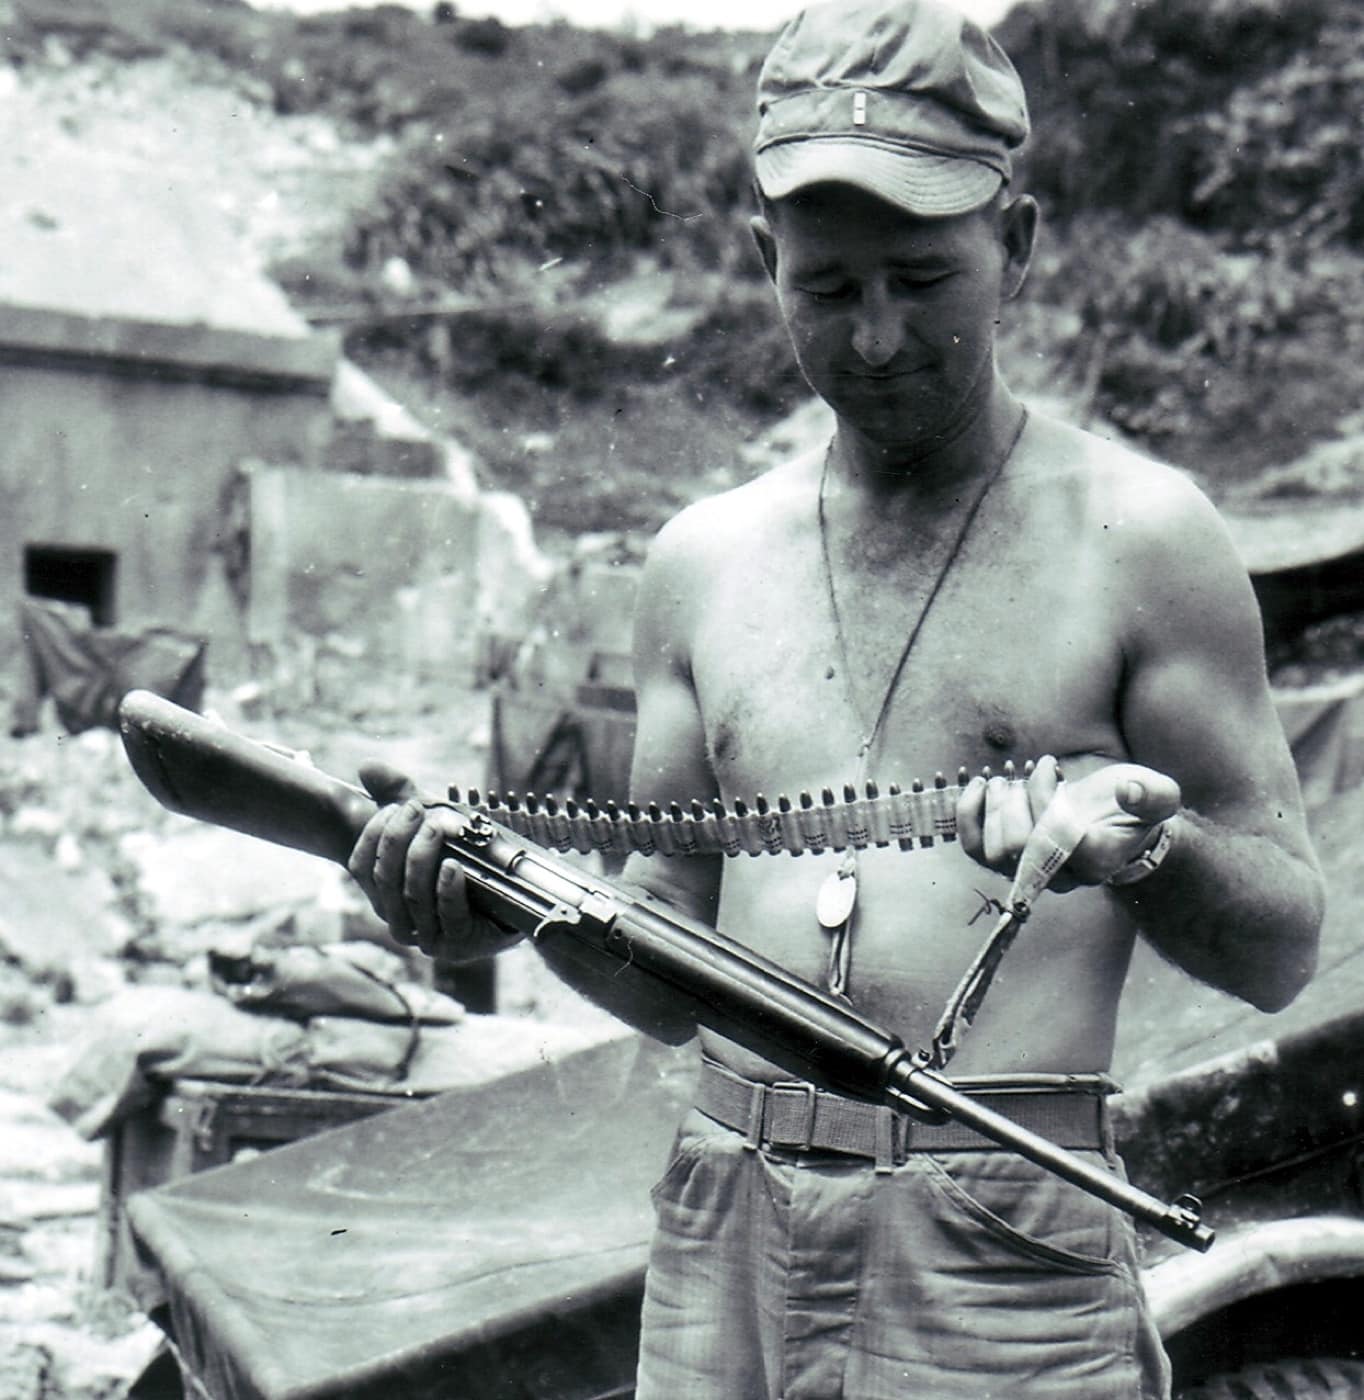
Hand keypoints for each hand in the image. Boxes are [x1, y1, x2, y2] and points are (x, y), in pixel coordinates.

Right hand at [347, 761, 519, 959]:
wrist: (513, 898)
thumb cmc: (466, 857)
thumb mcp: (433, 821)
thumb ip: (401, 794)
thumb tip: (365, 766)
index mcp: (386, 892)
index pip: (362, 865)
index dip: (373, 835)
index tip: (393, 806)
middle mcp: (399, 917)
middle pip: (385, 877)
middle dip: (398, 839)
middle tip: (416, 807)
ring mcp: (428, 936)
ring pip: (413, 895)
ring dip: (423, 856)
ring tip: (438, 826)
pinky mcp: (459, 944)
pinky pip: (448, 915)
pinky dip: (448, 888)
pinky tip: (454, 865)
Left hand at [957, 755, 1180, 891]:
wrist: (1114, 818)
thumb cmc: (1133, 805)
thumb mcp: (1158, 794)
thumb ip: (1153, 794)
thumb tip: (1129, 790)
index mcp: (1097, 859)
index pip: (1056, 838)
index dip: (1044, 796)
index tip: (1050, 764)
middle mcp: (1062, 874)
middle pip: (1017, 849)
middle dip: (1012, 803)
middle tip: (1020, 774)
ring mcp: (1032, 869)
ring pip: (994, 852)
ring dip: (993, 807)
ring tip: (1004, 781)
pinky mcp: (1008, 858)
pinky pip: (975, 850)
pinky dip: (968, 817)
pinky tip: (978, 787)